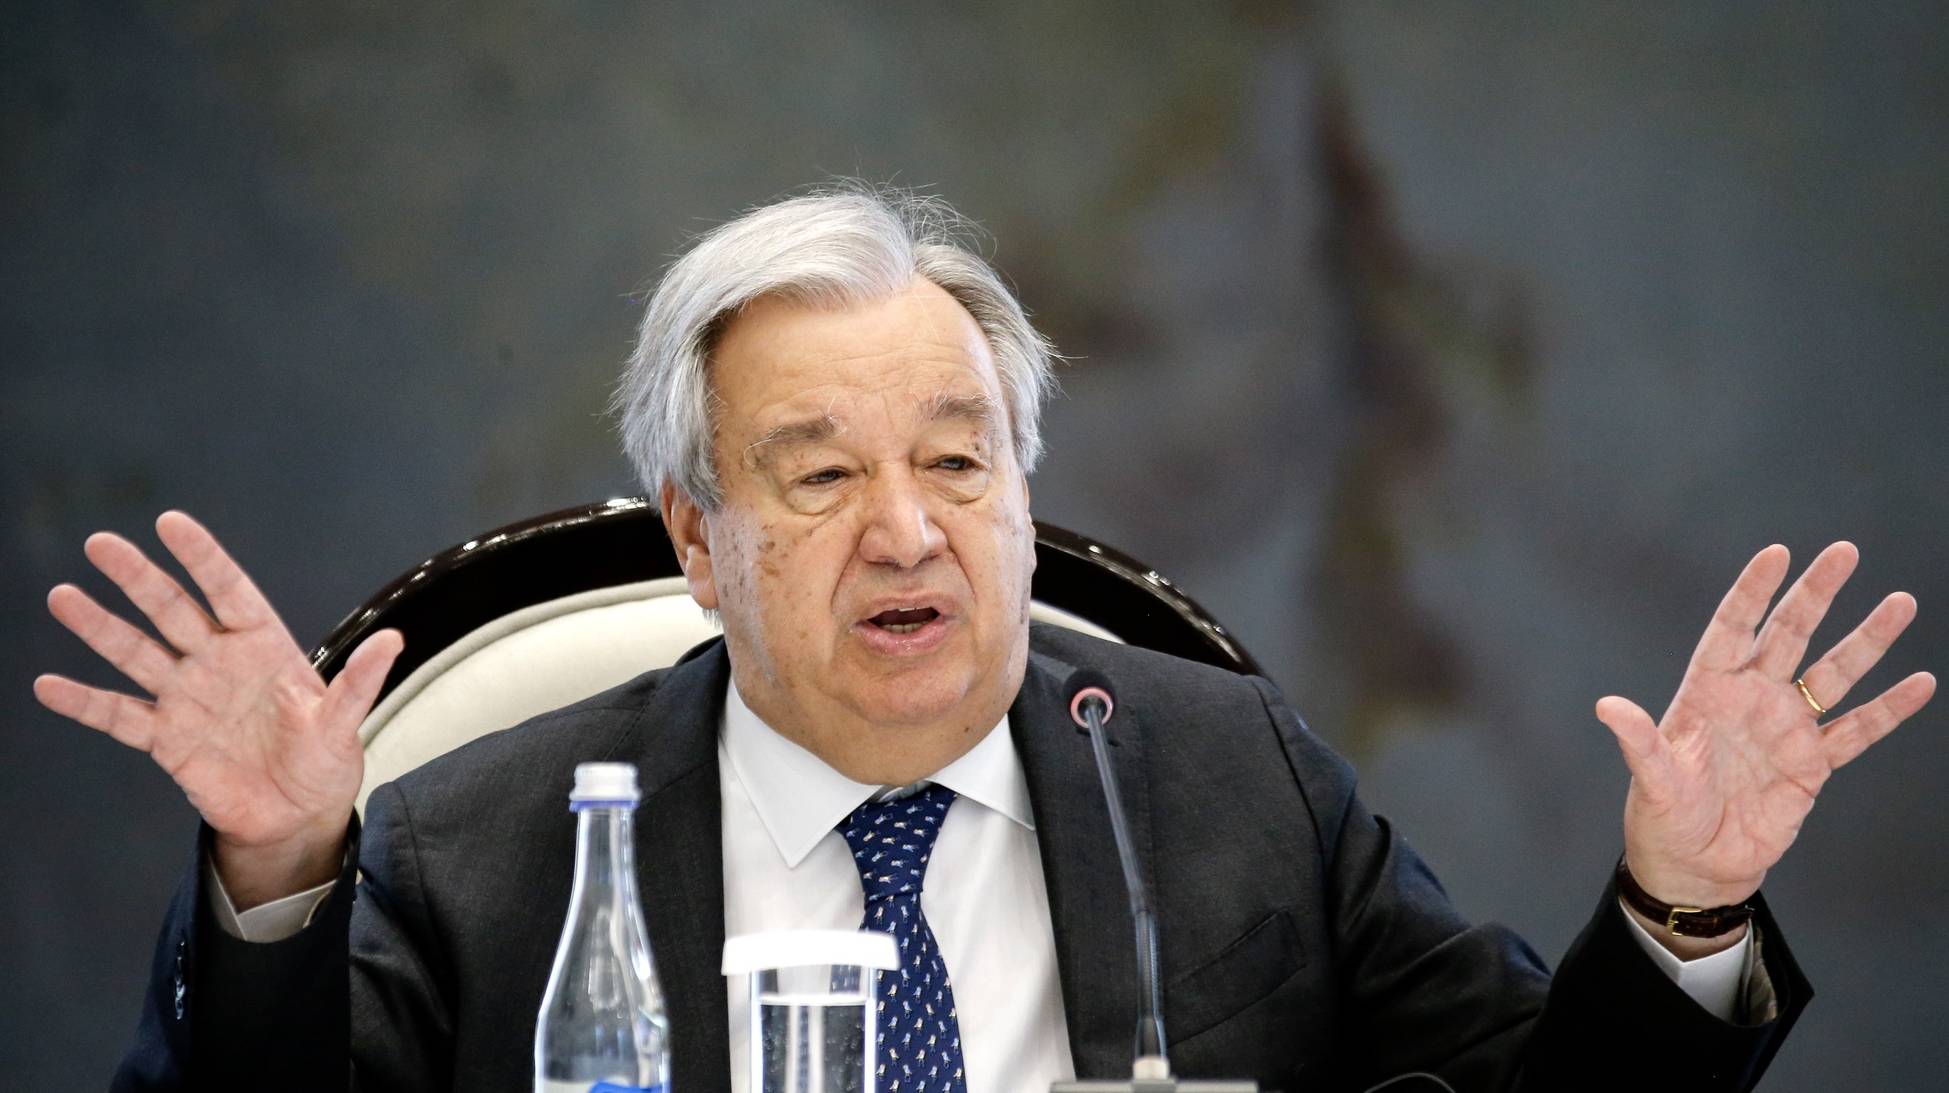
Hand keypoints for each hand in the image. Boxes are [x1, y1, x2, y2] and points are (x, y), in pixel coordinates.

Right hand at [34, 512, 402, 906]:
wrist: (296, 815)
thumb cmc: (325, 760)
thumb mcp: (344, 722)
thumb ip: (359, 681)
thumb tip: (393, 639)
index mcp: (264, 646)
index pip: (229, 590)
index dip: (202, 557)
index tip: (170, 522)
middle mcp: (219, 662)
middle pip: (172, 610)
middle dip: (138, 578)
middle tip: (100, 543)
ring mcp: (188, 697)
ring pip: (137, 654)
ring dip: (101, 627)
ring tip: (64, 596)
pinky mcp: (166, 739)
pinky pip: (120, 716)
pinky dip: (86, 702)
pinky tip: (49, 685)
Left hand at [1598, 542, 1933, 915]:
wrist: (1697, 867)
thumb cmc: (1664, 819)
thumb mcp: (1651, 782)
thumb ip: (1639, 742)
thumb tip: (1607, 707)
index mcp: (1707, 691)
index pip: (1732, 629)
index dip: (1752, 592)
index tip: (1777, 553)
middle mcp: (1751, 699)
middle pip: (1789, 635)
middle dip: (1816, 594)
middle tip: (1846, 551)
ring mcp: (1786, 728)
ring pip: (1833, 673)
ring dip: (1866, 640)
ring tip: (1900, 602)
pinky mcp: (1812, 764)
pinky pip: (1856, 730)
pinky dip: (1888, 709)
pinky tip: (1919, 683)